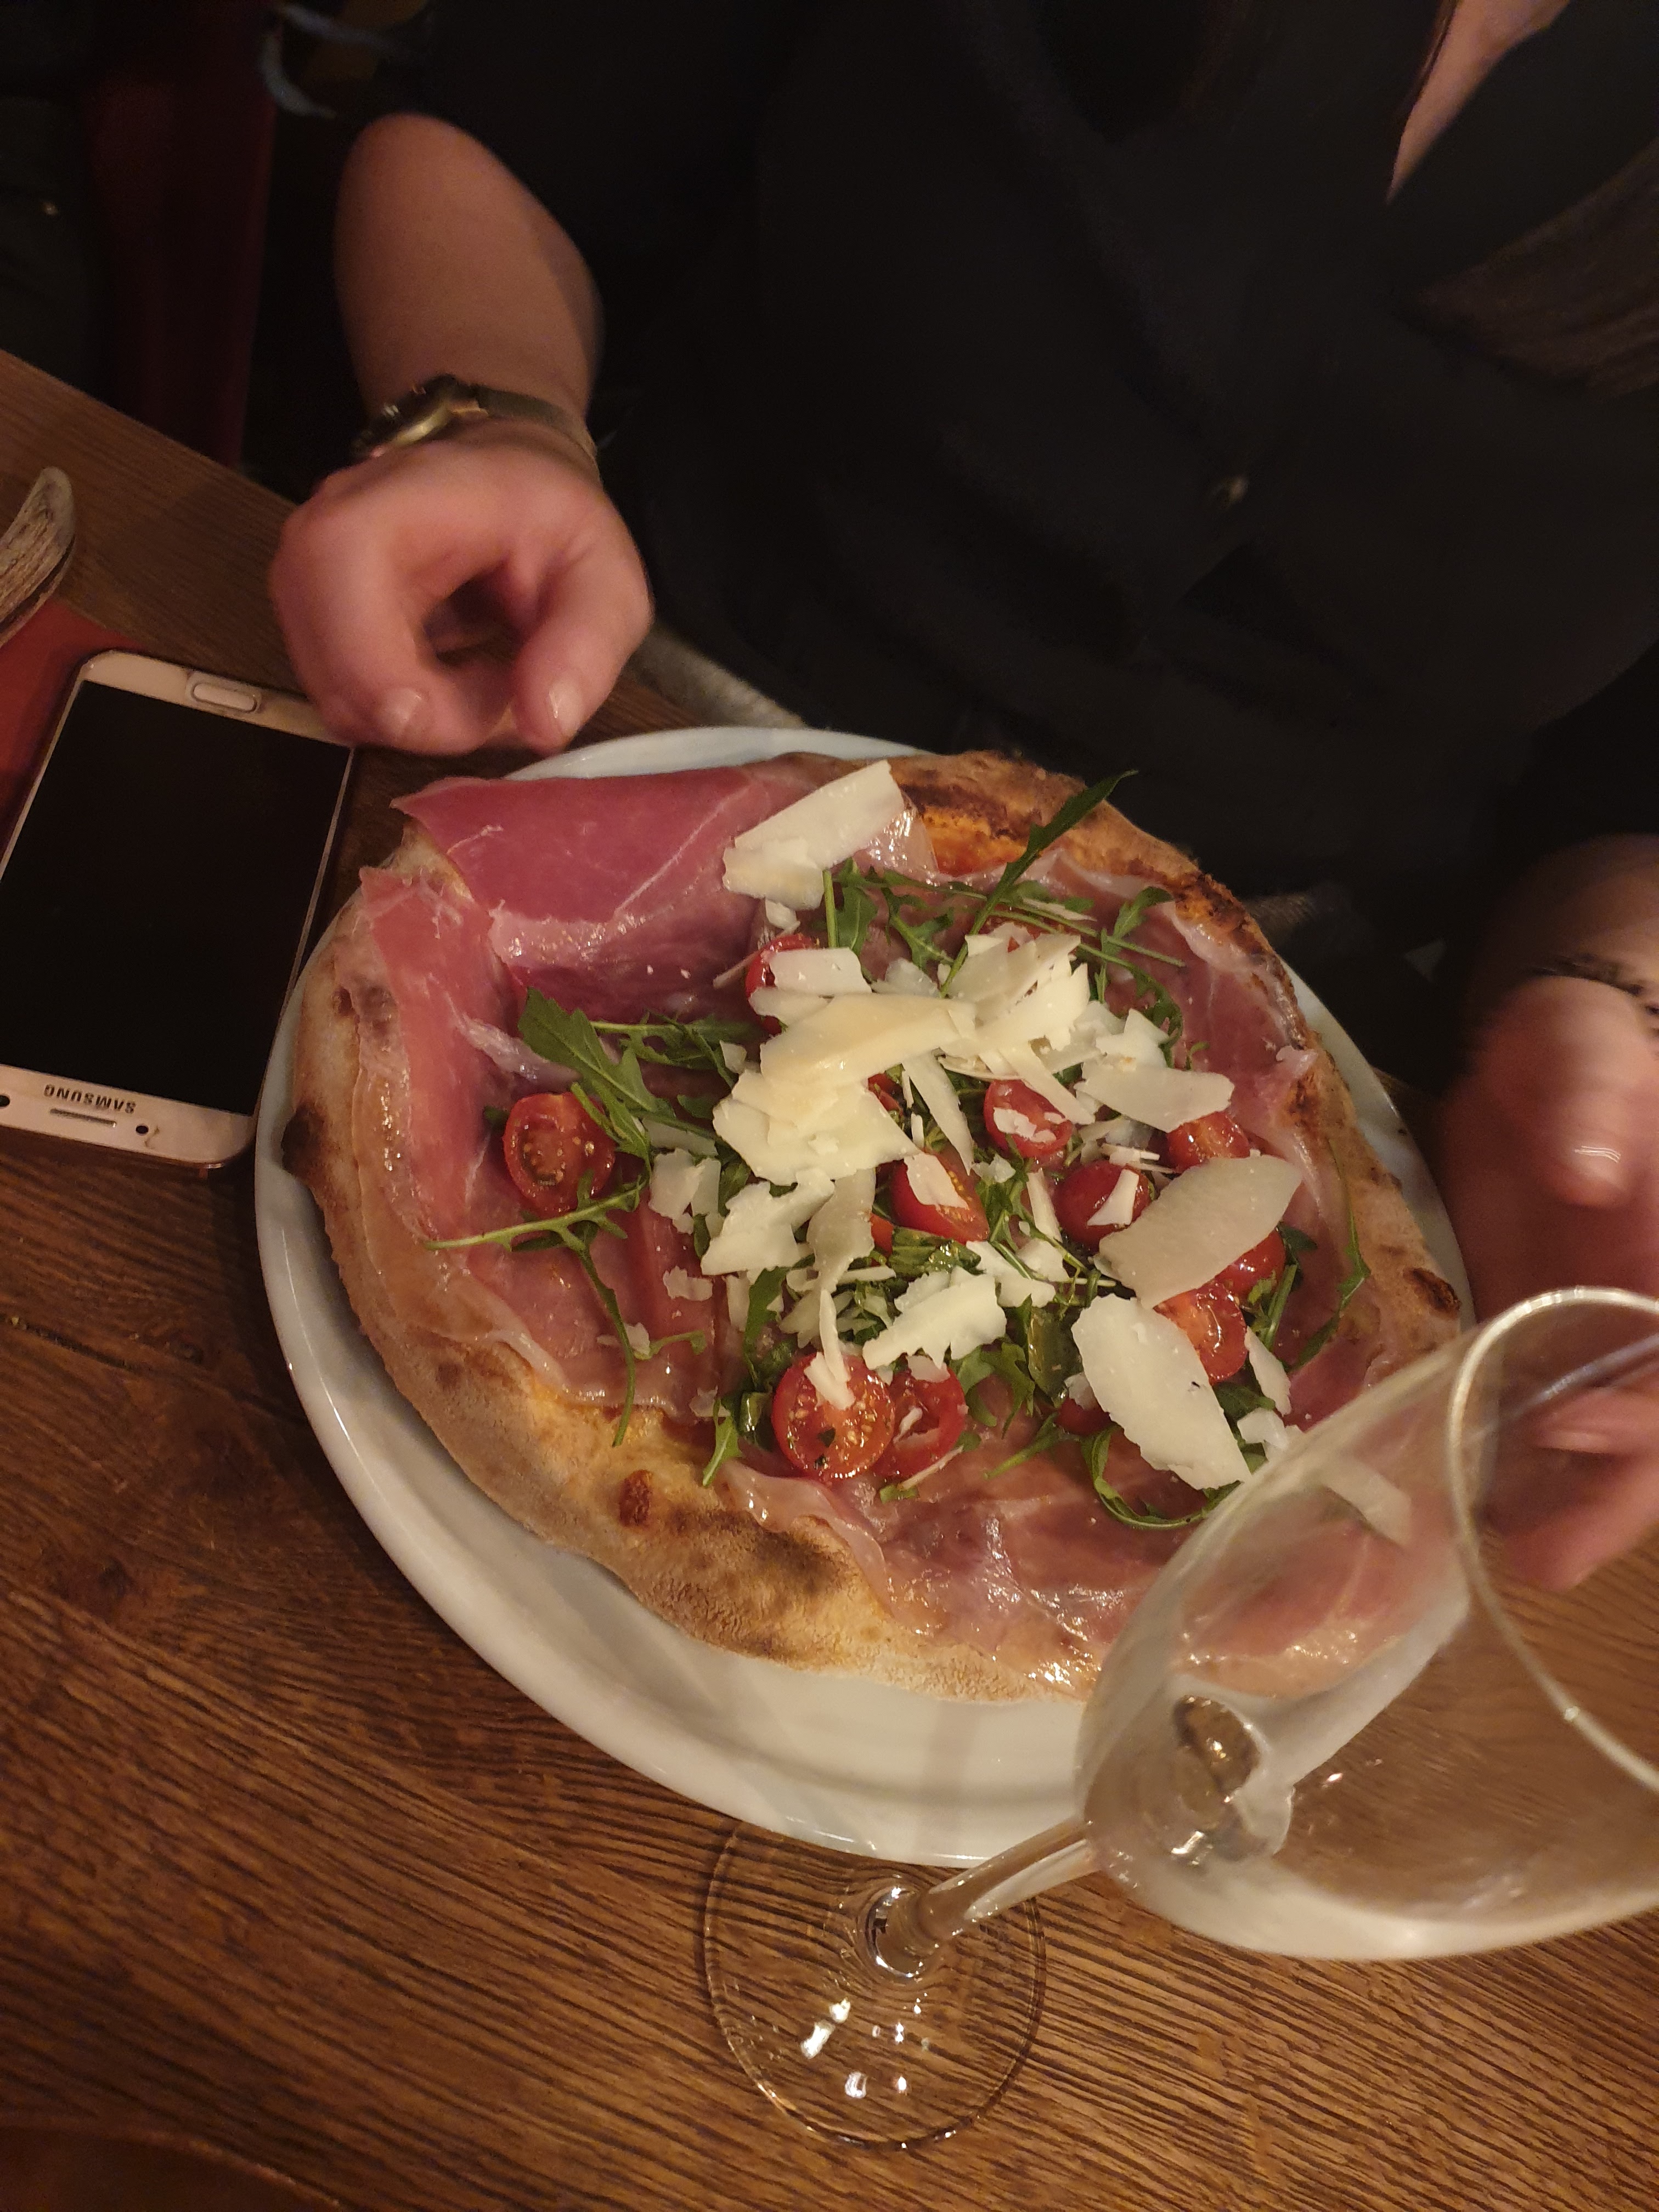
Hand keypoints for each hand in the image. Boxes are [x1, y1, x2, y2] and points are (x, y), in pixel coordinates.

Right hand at [269, 422, 652, 753]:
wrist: (503, 472)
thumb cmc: (549, 515)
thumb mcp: (603, 574)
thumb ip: (585, 645)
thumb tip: (545, 726)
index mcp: (378, 517)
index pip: (360, 652)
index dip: (428, 711)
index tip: (506, 699)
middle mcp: (315, 547)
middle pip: (349, 695)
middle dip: (437, 721)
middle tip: (505, 688)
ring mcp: (299, 583)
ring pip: (344, 708)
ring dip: (423, 718)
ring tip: (484, 676)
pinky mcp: (306, 618)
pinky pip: (345, 699)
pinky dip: (404, 710)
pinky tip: (449, 676)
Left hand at [1438, 975, 1658, 1583]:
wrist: (1533, 1058)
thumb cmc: (1577, 1050)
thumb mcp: (1583, 1055)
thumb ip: (1591, 1103)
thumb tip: (1587, 1173)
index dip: (1644, 1414)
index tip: (1572, 1425)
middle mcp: (1640, 1317)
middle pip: (1651, 1427)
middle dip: (1609, 1494)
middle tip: (1540, 1557)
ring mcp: (1585, 1335)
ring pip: (1595, 1440)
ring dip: (1558, 1504)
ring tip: (1495, 1560)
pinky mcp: (1522, 1336)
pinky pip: (1525, 1414)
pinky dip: (1502, 1464)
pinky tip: (1456, 1511)